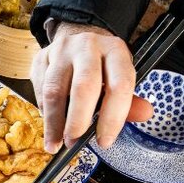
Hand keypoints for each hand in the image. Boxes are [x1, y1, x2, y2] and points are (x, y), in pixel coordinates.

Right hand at [29, 22, 153, 152]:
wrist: (78, 39)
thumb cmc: (102, 67)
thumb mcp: (119, 78)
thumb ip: (130, 101)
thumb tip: (145, 114)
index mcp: (115, 50)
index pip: (119, 85)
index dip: (113, 118)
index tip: (104, 141)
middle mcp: (88, 46)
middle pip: (84, 86)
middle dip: (78, 120)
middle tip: (74, 142)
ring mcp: (61, 51)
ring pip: (54, 89)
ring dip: (53, 122)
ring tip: (55, 143)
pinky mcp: (41, 57)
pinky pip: (39, 89)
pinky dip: (44, 111)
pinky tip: (49, 124)